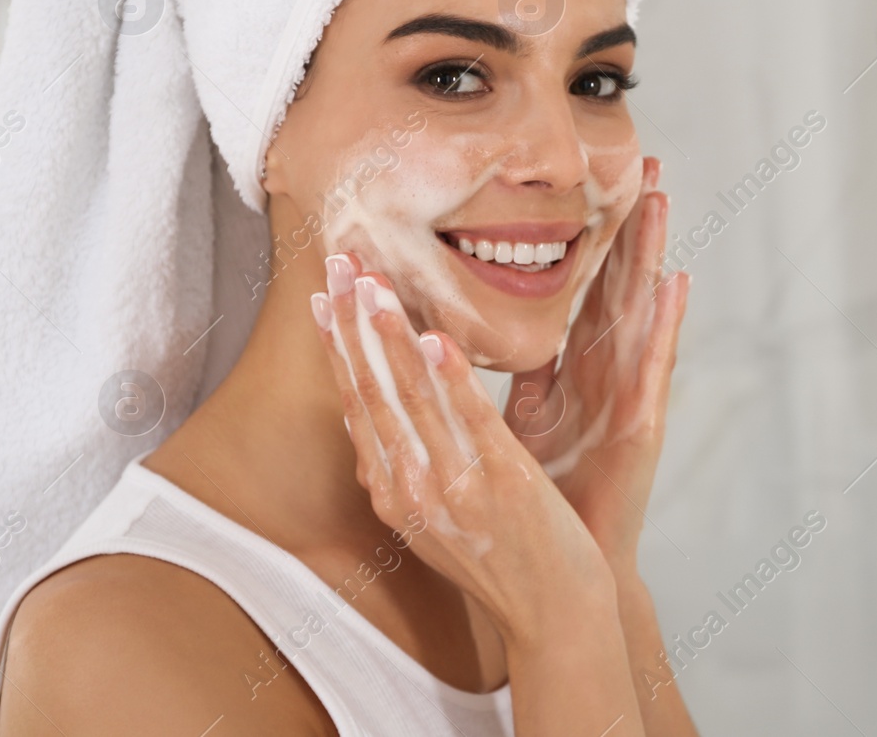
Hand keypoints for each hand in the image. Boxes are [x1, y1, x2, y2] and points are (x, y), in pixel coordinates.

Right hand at [312, 252, 614, 640]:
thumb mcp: (431, 521)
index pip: (354, 405)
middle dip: (351, 324)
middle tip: (337, 262)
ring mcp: (452, 486)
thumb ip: (399, 472)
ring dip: (387, 336)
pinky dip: (448, 377)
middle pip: (370, 392)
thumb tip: (363, 423)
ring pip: (410, 399)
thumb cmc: (498, 560)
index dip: (337, 347)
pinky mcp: (500, 481)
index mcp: (393, 493)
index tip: (323, 296)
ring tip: (373, 284)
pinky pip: (468, 419)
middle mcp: (410, 490)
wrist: (553, 613)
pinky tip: (433, 337)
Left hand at [505, 156, 690, 569]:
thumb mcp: (517, 421)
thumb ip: (510, 373)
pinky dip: (668, 324)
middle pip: (618, 282)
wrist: (566, 568)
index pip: (582, 286)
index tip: (592, 179)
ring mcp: (629, 394)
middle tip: (646, 162)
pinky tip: (678, 282)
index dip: (589, 233)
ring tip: (663, 198)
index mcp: (573, 369)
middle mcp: (606, 373)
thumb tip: (460, 327)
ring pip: (642, 309)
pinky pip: (655, 365)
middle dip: (631, 224)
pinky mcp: (644, 424)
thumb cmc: (544, 497)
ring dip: (655, 254)